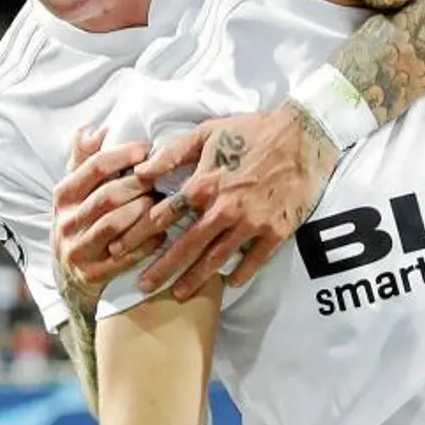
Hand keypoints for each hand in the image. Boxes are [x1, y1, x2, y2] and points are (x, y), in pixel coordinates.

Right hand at [53, 128, 166, 314]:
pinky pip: (124, 257)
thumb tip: (92, 129)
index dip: (121, 156)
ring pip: (115, 225)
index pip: (92, 168)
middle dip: (139, 184)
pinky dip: (146, 244)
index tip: (146, 148)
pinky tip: (163, 234)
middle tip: (164, 176)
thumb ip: (83, 160)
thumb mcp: (75, 192)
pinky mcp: (93, 275)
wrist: (69, 278)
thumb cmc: (81, 223)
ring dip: (143, 213)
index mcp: (63, 196)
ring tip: (165, 203)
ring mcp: (78, 250)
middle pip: (107, 196)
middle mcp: (65, 222)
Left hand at [125, 103, 340, 300]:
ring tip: (178, 294)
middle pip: (185, 246)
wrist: (304, 135)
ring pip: (216, 259)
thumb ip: (172, 153)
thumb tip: (140, 172)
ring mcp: (251, 223)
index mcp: (204, 184)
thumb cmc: (253, 130)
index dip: (137, 234)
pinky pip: (255, 260)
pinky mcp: (276, 230)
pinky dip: (241, 274)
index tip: (120, 249)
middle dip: (161, 269)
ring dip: (195, 279)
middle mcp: (224, 209)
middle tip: (142, 287)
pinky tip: (229, 284)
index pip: (161, 216)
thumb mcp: (207, 132)